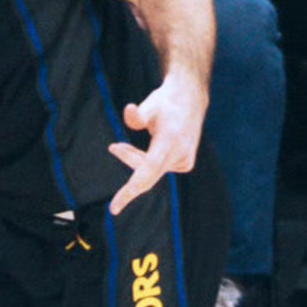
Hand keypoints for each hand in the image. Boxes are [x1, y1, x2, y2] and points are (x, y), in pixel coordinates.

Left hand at [107, 70, 206, 215]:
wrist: (191, 100)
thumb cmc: (166, 102)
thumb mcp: (151, 104)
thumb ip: (139, 114)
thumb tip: (129, 112)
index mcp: (170, 140)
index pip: (149, 170)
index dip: (131, 189)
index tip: (117, 205)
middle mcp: (180, 154)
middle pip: (146, 174)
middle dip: (128, 162)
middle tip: (114, 147)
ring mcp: (184, 161)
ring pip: (151, 172)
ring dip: (135, 159)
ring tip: (126, 143)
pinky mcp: (185, 164)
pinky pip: (159, 169)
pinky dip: (147, 162)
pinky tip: (151, 146)